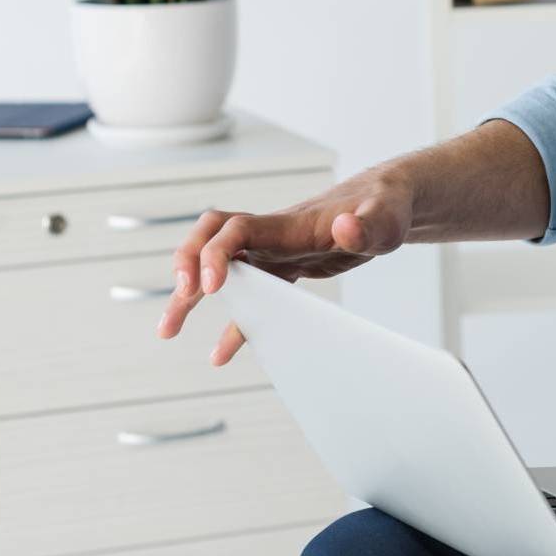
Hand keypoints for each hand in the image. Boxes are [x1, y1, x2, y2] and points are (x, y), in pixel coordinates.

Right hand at [156, 164, 412, 365]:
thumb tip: (345, 227)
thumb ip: (366, 225)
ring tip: (166, 331)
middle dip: (186, 264)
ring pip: (221, 268)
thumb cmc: (387, 207)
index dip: (214, 253)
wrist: (389, 201)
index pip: (236, 229)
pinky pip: (251, 295)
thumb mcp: (385, 219)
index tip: (209, 288)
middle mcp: (274, 233)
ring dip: (190, 295)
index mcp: (290, 224)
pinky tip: (221, 354)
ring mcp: (277, 250)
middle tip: (182, 299)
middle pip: (211, 238)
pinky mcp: (286, 267)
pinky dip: (234, 323)